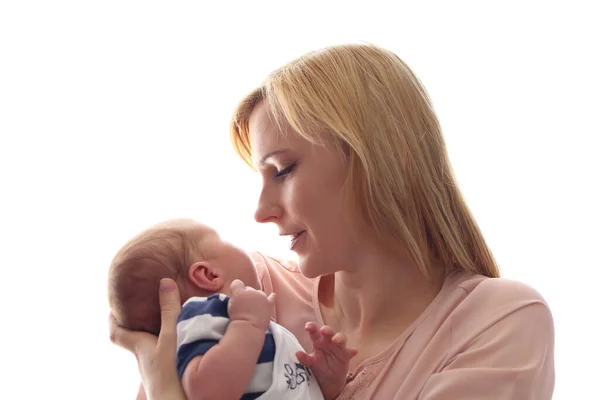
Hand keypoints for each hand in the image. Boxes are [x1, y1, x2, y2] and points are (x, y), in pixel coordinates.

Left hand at [109, 278, 186, 399]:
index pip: (117, 333)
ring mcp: (155, 370)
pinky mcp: (168, 377)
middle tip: (144, 308)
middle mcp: (144, 359)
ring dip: (155, 335)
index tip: (114, 306)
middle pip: (134, 340)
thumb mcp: (171, 336)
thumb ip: (169, 310)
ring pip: (150, 348)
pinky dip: (169, 346)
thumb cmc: (170, 371)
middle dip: (137, 324)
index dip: (113, 319)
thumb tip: (164, 282)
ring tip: (168, 321)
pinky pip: (164, 356)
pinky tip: (183, 343)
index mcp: (140, 346)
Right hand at [227, 279, 274, 330]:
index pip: (237, 283)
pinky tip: (273, 295)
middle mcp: (251, 291)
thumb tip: (237, 294)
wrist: (248, 328)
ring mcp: (261, 297)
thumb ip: (233, 295)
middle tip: (244, 305)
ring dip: (256, 297)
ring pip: (259, 292)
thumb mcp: (229, 305)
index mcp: (240, 291)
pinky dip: (271, 297)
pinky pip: (271, 297)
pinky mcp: (268, 304)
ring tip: (253, 307)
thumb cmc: (236, 318)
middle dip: (246, 295)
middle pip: (248, 288)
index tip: (235, 297)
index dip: (235, 290)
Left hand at [296, 322, 357, 399]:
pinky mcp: (346, 355)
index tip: (307, 327)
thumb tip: (297, 353)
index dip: (312, 327)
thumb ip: (305, 359)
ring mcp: (338, 347)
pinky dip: (352, 351)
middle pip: (329, 331)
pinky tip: (354, 351)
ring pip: (341, 338)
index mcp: (317, 340)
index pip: (314, 331)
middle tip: (323, 331)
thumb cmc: (318, 366)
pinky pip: (350, 352)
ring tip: (336, 341)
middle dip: (327, 329)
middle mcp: (328, 341)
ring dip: (339, 338)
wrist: (328, 380)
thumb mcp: (311, 364)